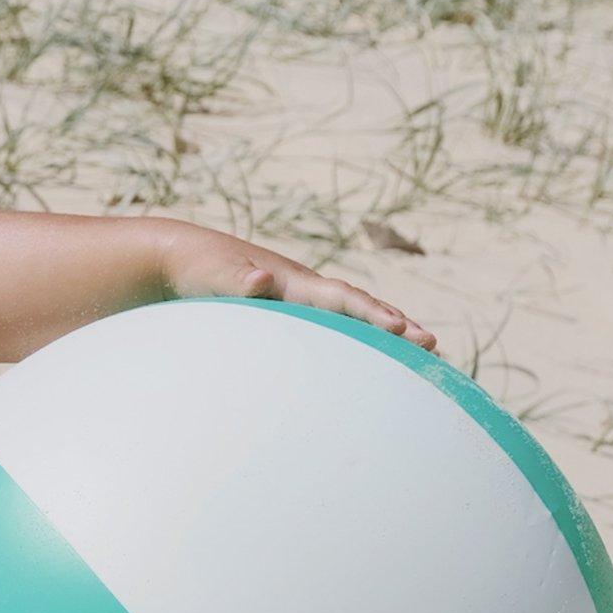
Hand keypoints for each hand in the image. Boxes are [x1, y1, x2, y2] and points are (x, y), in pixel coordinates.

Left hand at [156, 222, 437, 350]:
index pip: (339, 297)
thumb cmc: (197, 267)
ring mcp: (300, 298)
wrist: (181, 258)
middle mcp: (303, 287)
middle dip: (394, 322)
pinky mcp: (289, 311)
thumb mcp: (212, 274)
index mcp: (290, 280)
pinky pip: (334, 324)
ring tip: (423, 346)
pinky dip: (359, 334)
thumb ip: (236, 279)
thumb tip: (262, 280)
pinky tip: (375, 354)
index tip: (399, 328)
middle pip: (357, 305)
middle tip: (431, 342)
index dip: (369, 313)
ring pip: (351, 314)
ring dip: (384, 328)